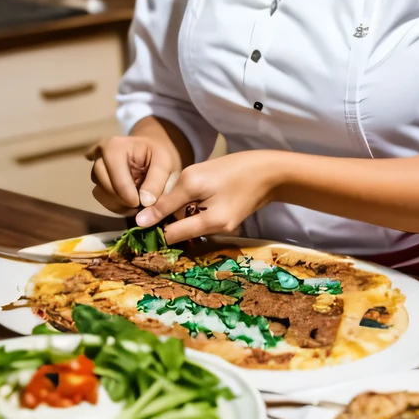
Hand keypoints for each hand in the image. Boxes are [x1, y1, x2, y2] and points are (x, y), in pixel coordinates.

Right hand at [88, 135, 180, 214]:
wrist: (152, 151)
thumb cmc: (158, 154)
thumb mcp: (165, 163)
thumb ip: (157, 183)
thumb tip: (144, 207)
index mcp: (113, 147)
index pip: (115, 177)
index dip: (128, 194)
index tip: (143, 203)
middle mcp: (98, 157)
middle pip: (104, 187)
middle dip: (123, 200)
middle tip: (142, 203)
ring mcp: (95, 169)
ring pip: (101, 196)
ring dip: (121, 204)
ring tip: (140, 200)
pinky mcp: (97, 182)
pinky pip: (103, 199)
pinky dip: (118, 205)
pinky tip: (132, 199)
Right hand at [135, 151, 285, 242]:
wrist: (271, 170)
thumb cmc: (245, 195)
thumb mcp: (216, 219)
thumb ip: (186, 228)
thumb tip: (160, 236)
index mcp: (185, 183)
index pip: (157, 210)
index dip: (151, 230)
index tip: (146, 249)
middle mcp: (186, 175)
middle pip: (170, 207)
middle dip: (176, 225)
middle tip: (191, 242)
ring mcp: (196, 173)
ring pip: (182, 203)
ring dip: (190, 218)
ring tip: (210, 228)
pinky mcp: (207, 175)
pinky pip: (193, 197)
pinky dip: (199, 209)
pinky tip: (216, 215)